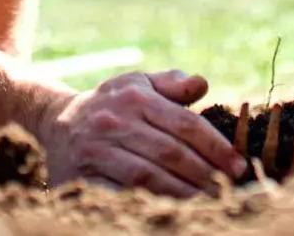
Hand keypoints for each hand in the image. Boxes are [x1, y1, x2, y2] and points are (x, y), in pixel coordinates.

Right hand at [37, 70, 244, 196]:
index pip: (185, 124)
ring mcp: (96, 150)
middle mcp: (114, 121)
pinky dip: (146, 203)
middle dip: (205, 173)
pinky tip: (168, 210)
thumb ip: (171, 83)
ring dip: (182, 193)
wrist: (55, 120)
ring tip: (207, 203)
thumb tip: (202, 84)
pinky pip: (119, 193)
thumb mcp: (137, 83)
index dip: (216, 146)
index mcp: (134, 97)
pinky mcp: (82, 176)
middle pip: (170, 152)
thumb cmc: (111, 103)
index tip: (238, 165)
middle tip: (228, 189)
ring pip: (148, 176)